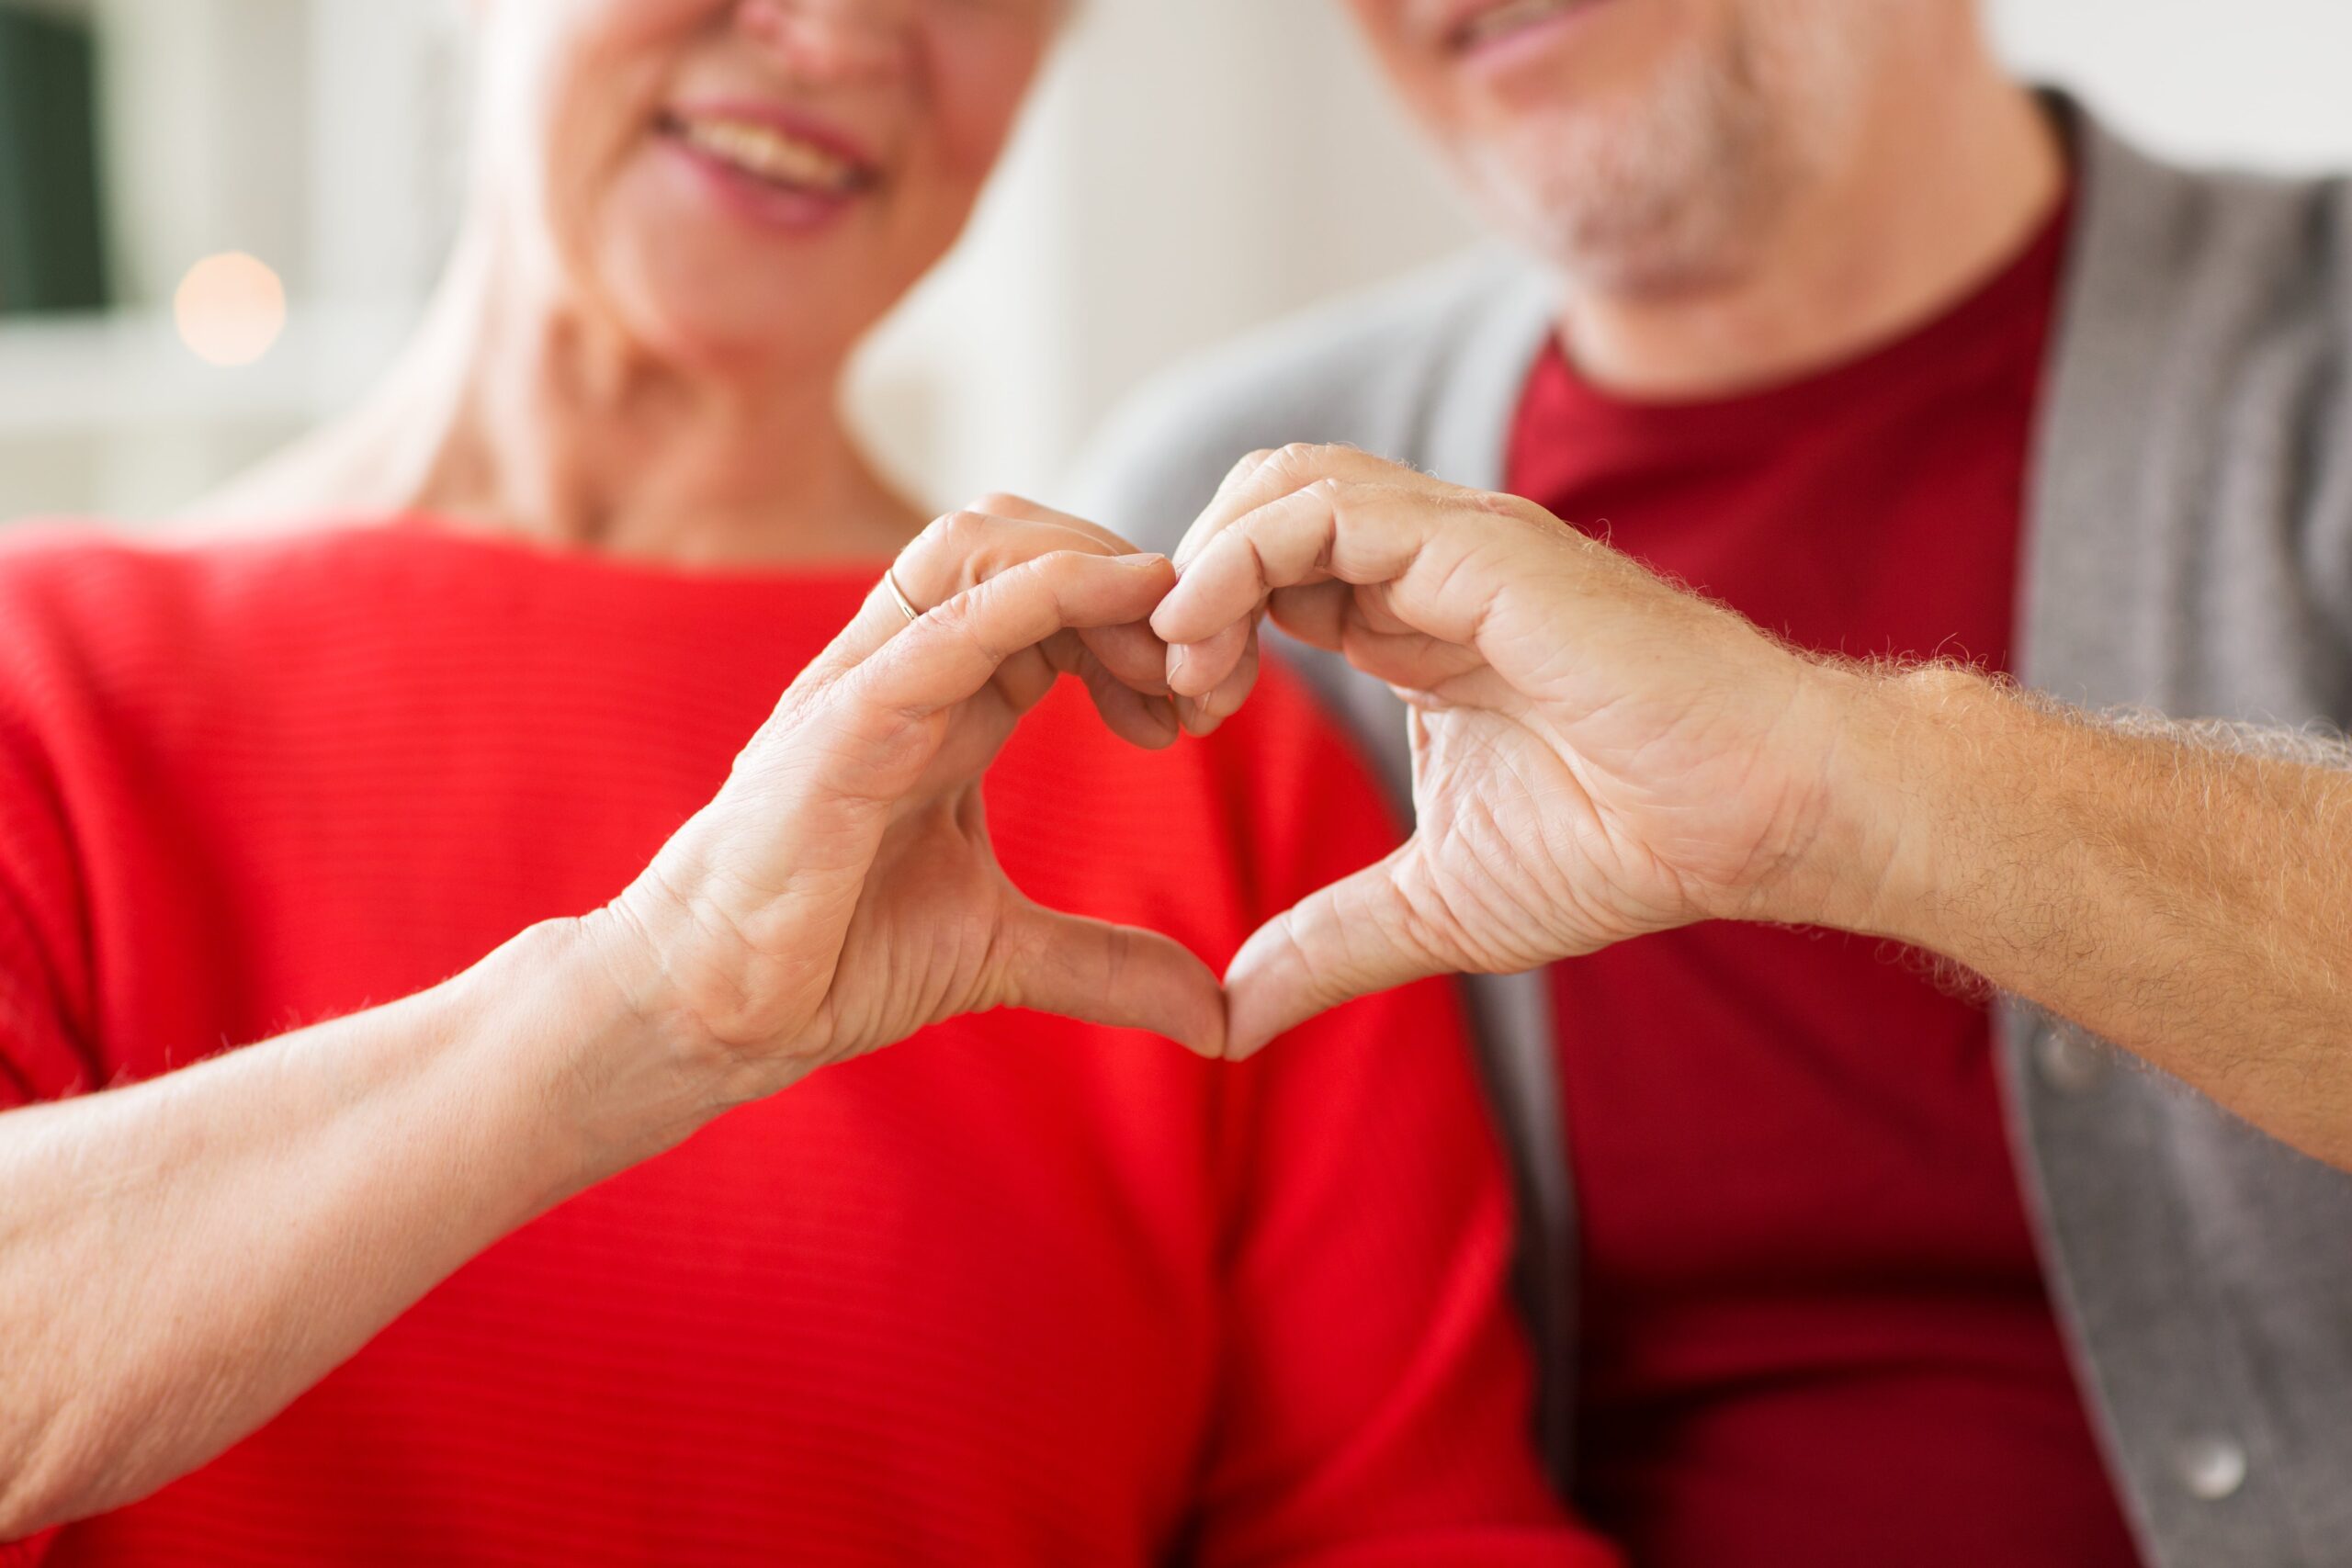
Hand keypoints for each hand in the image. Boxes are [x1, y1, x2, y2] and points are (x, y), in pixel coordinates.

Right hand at [593, 500, 1226, 1104]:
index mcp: (948, 697)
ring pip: (985, 540)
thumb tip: (1215, 1016)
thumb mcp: (1003, 952)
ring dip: (1100, 570)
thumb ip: (1107, 964)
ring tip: (1168, 657)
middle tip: (1206, 678)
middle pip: (1029, 536)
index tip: (1206, 703)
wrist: (713, 1010)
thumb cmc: (828, 958)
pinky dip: (1047, 590)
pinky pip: (950, 617)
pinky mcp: (845, 718)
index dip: (1144, 620)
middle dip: (1136, 581)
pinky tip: (1124, 602)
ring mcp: (871, 678)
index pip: (1056, 592)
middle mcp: (909, 665)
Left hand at [1153, 446, 1876, 1057]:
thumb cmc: (1628, 844)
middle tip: (1167, 694)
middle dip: (1185, 585)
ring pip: (1280, 483)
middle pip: (1256, 504)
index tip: (1173, 723)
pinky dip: (1240, 558)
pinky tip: (1212, 642)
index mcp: (1408, 625)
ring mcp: (1452, 544)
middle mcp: (1423, 567)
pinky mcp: (1480, 547)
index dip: (1199, 629)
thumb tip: (1228, 1021)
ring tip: (1185, 669)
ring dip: (1203, 564)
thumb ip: (1326, 944)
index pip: (1265, 571)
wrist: (1757, 816)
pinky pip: (1324, 509)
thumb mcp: (1434, 906)